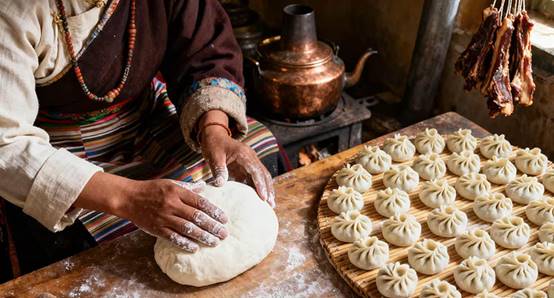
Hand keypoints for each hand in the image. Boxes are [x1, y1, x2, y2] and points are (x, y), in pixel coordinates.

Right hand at [75, 173, 227, 252]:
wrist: (129, 198)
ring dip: (203, 237)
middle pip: (197, 217)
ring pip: (187, 229)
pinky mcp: (157, 228)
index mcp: (177, 192)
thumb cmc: (152, 189)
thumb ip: (188, 187)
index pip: (201, 203)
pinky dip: (185, 244)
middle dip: (212, 226)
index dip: (214, 212)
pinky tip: (195, 248)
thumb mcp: (171, 183)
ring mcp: (164, 217)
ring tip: (214, 242)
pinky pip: (173, 238)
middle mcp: (172, 204)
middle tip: (224, 234)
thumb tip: (205, 187)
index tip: (224, 219)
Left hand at [199, 112, 274, 206]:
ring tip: (270, 204)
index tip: (263, 197)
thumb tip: (220, 184)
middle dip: (268, 189)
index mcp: (244, 154)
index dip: (260, 184)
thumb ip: (218, 169)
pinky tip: (261, 198)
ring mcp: (251, 161)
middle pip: (263, 174)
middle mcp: (251, 157)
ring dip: (267, 189)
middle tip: (271, 204)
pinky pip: (256, 178)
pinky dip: (260, 187)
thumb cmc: (214, 145)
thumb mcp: (213, 156)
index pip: (255, 170)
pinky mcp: (248, 166)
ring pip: (263, 176)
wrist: (214, 135)